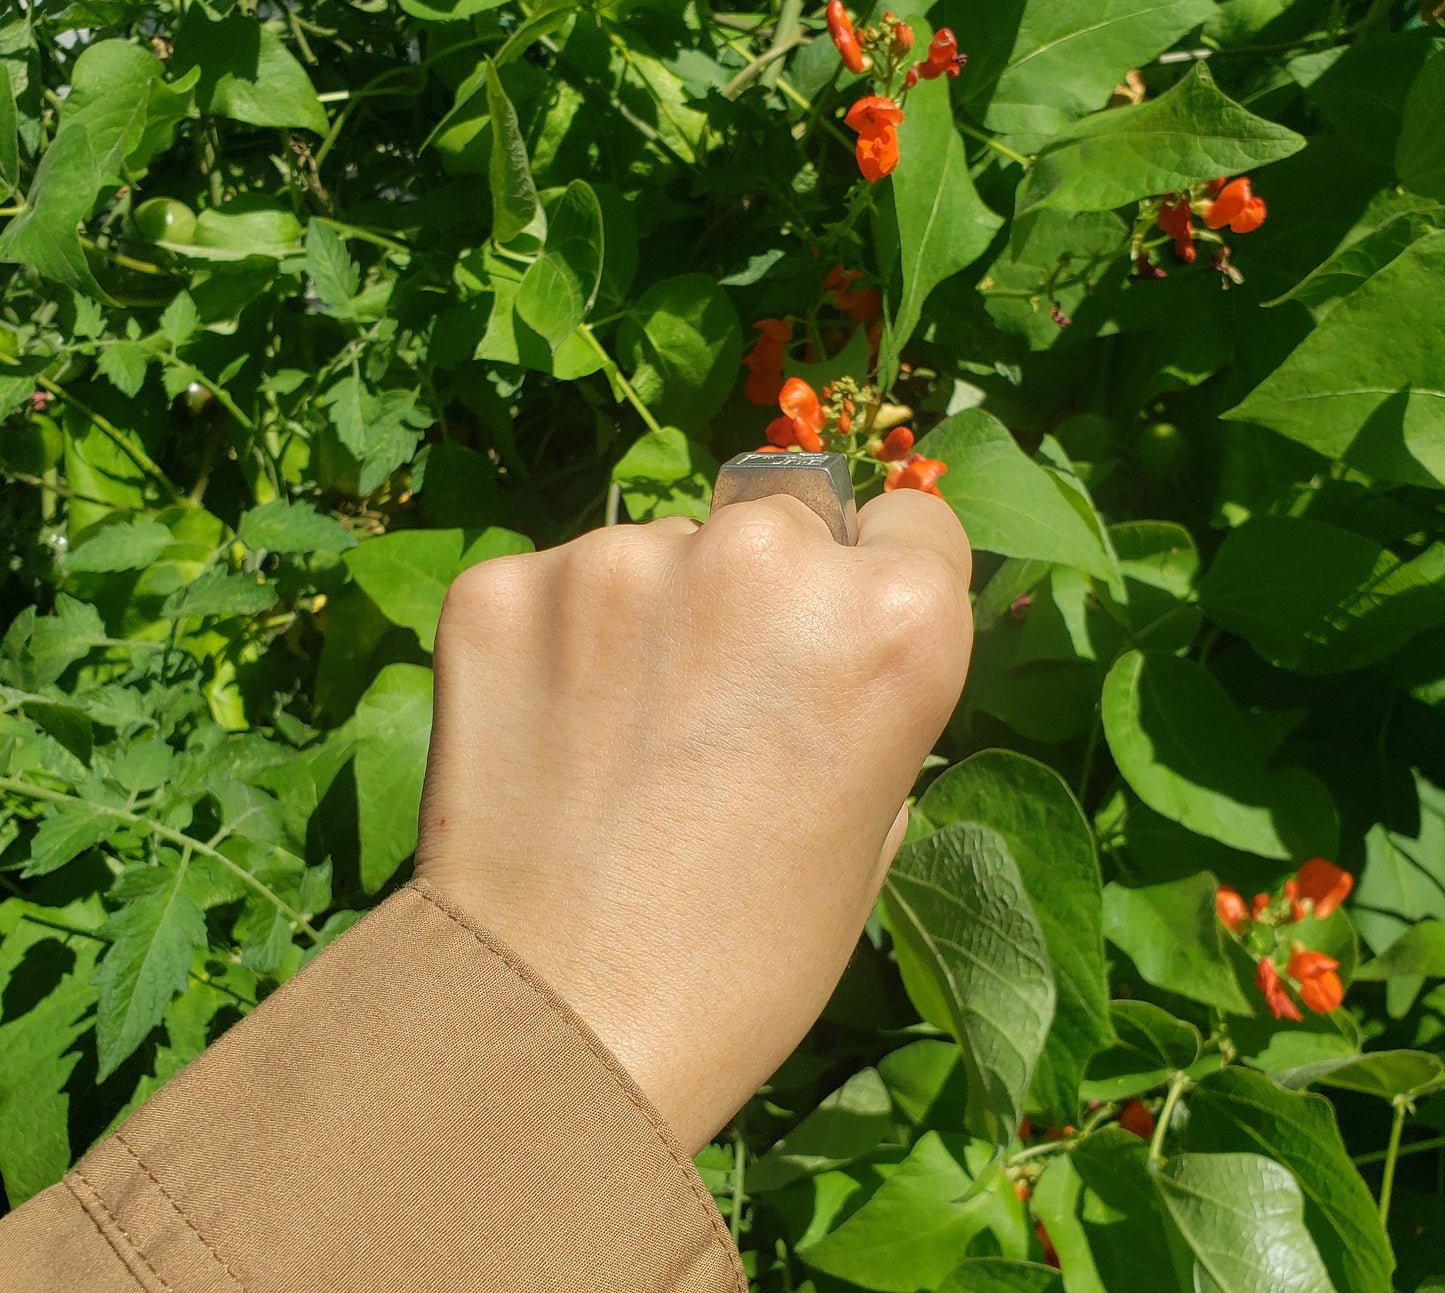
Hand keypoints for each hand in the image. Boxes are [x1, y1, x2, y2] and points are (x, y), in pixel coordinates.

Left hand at [415, 491, 971, 1152]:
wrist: (556, 1029)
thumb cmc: (746, 959)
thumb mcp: (873, 825)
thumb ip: (862, 695)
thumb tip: (819, 642)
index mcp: (892, 617)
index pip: (910, 521)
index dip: (875, 582)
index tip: (832, 635)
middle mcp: (765, 556)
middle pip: (780, 521)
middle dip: (759, 592)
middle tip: (714, 705)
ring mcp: (621, 560)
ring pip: (659, 550)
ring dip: (651, 616)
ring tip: (621, 741)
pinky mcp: (504, 585)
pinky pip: (553, 585)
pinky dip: (554, 641)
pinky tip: (549, 735)